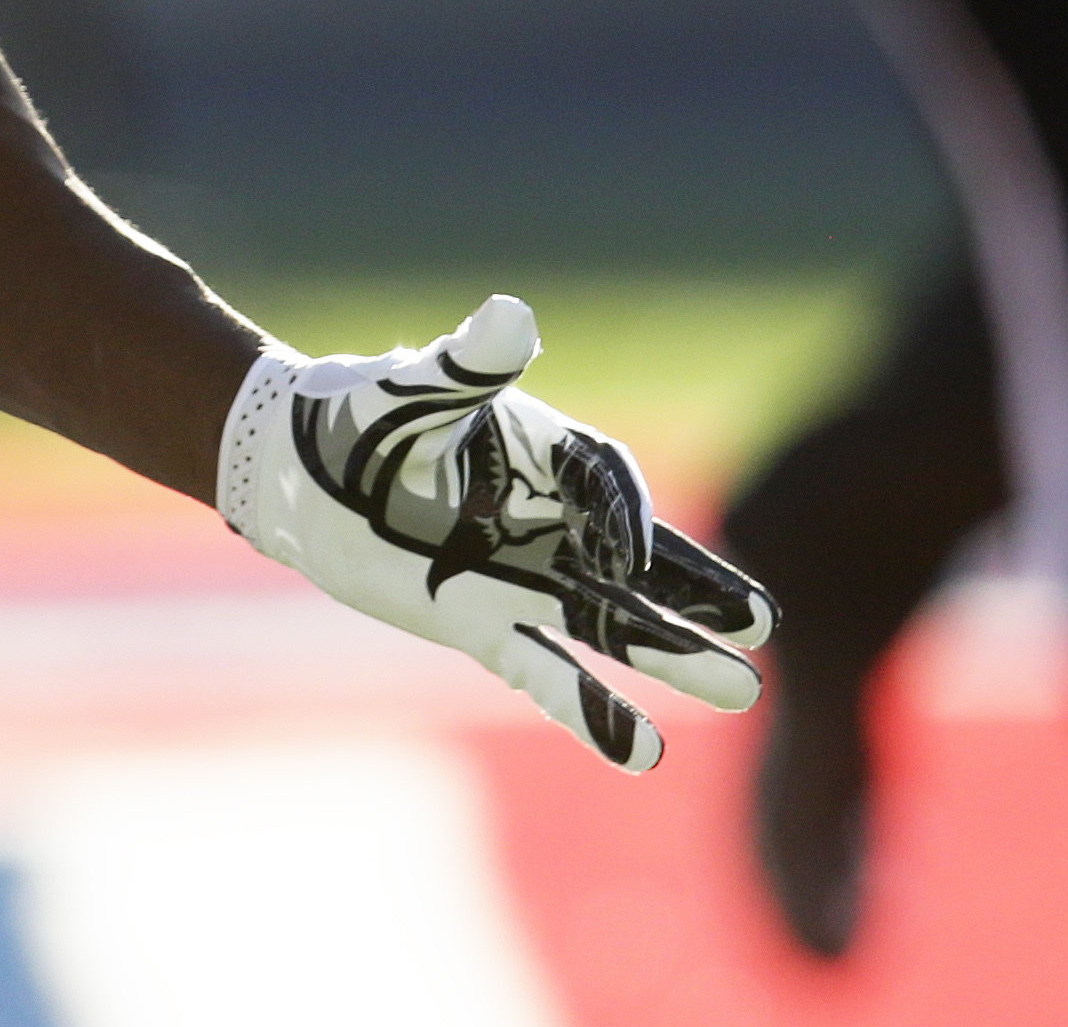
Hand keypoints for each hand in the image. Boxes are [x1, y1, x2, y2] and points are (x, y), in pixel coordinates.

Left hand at [222, 294, 772, 769]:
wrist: (301, 470)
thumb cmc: (362, 413)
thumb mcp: (415, 385)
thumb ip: (470, 363)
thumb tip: (511, 317)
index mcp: (547, 451)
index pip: (610, 484)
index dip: (625, 520)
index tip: (628, 554)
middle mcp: (550, 519)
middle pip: (645, 562)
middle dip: (702, 593)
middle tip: (766, 624)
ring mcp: (521, 576)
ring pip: (614, 622)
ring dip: (674, 654)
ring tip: (746, 687)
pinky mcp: (482, 624)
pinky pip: (547, 671)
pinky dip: (592, 710)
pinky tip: (641, 750)